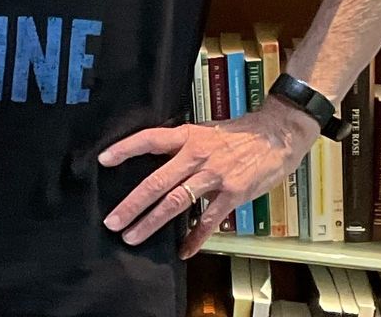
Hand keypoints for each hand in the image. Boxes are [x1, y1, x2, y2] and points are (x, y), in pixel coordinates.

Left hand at [97, 101, 319, 257]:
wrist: (277, 133)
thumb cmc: (240, 133)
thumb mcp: (206, 130)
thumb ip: (183, 145)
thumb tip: (158, 159)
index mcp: (188, 136)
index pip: (150, 139)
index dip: (126, 148)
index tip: (103, 160)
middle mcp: (197, 155)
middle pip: (157, 181)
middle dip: (132, 203)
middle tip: (113, 221)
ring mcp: (214, 176)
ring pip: (177, 202)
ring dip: (153, 222)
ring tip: (134, 236)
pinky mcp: (233, 193)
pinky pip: (209, 220)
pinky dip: (196, 237)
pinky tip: (184, 251)